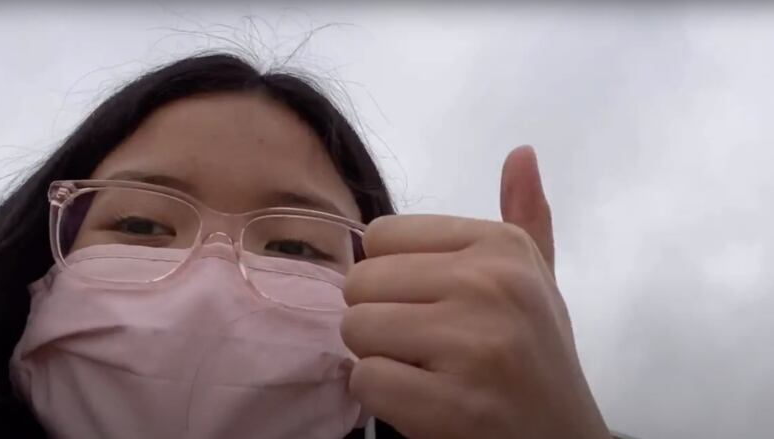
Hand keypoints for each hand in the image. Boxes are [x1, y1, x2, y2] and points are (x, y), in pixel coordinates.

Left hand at [341, 145, 610, 437]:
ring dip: (378, 357)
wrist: (562, 437)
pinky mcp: (452, 404)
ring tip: (425, 369)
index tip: (429, 301)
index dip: (392, 274)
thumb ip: (524, 217)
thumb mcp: (538, 279)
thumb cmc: (538, 354)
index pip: (382, 235)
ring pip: (356, 329)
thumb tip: (522, 151)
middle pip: (360, 282)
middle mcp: (489, 283)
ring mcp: (472, 344)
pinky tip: (423, 400)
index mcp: (503, 245)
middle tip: (424, 342)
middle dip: (379, 317)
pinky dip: (383, 397)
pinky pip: (365, 382)